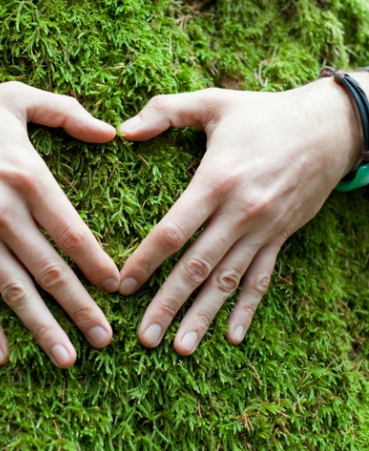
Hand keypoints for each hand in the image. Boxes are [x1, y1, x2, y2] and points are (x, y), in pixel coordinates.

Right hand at [0, 82, 119, 367]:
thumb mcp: (16, 98)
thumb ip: (66, 111)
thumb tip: (109, 131)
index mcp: (28, 178)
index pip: (72, 233)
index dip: (97, 264)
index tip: (118, 288)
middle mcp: (5, 214)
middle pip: (50, 271)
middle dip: (80, 308)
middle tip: (105, 338)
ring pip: (15, 291)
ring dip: (43, 327)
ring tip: (68, 359)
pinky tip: (2, 356)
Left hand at [118, 73, 366, 354]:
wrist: (328, 128)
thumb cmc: (263, 114)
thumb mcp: (213, 102)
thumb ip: (165, 111)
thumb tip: (123, 129)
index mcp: (216, 181)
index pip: (171, 231)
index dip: (145, 261)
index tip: (123, 286)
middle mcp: (239, 213)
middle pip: (197, 267)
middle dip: (168, 304)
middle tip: (145, 338)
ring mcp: (262, 230)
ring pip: (228, 282)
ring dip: (203, 316)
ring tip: (181, 348)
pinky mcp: (280, 238)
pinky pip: (262, 279)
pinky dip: (247, 309)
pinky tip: (232, 335)